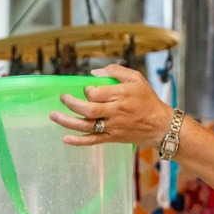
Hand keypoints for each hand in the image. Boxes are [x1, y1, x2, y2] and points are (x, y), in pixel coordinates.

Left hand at [50, 63, 173, 149]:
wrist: (160, 125)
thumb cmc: (147, 100)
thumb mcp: (136, 79)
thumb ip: (116, 72)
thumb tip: (94, 73)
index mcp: (120, 95)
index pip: (96, 93)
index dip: (87, 90)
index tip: (87, 89)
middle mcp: (115, 112)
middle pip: (88, 109)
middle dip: (71, 103)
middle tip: (62, 98)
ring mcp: (113, 127)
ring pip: (87, 126)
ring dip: (68, 122)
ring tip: (53, 116)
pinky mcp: (112, 138)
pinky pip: (93, 140)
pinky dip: (78, 141)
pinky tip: (65, 139)